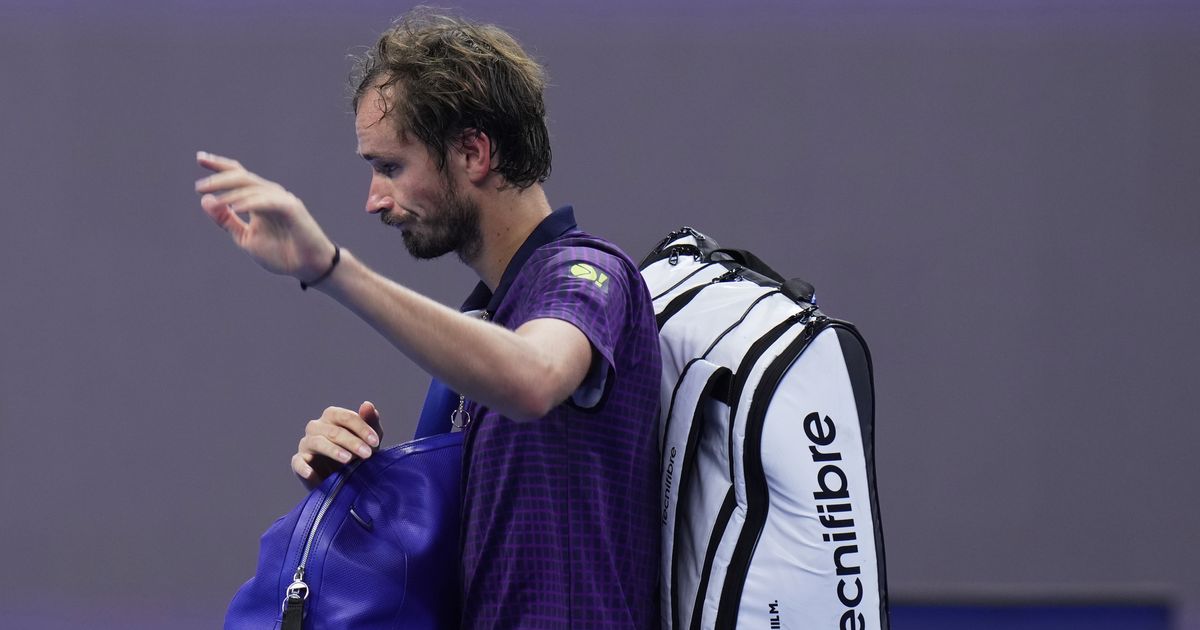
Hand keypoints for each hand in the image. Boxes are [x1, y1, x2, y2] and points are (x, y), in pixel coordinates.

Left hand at [195, 151, 335, 282]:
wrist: (308, 267)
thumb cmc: (281, 253)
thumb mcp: (245, 238)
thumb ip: (226, 220)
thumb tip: (205, 200)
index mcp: (258, 199)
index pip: (237, 176)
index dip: (219, 166)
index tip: (200, 158)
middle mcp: (269, 194)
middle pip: (242, 177)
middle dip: (219, 179)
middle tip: (199, 186)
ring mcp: (281, 199)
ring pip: (252, 188)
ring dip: (230, 192)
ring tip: (212, 199)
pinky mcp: (291, 208)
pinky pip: (267, 201)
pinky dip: (250, 202)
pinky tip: (234, 207)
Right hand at [291, 401, 382, 489]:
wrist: (344, 479)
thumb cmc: (357, 453)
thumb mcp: (368, 440)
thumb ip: (370, 422)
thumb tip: (367, 405)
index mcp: (332, 417)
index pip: (345, 417)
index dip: (361, 428)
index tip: (374, 441)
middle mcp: (316, 427)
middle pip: (333, 431)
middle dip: (352, 442)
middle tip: (367, 454)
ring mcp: (306, 444)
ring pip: (317, 442)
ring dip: (333, 450)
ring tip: (348, 460)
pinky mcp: (299, 461)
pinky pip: (298, 462)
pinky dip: (303, 467)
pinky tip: (311, 473)